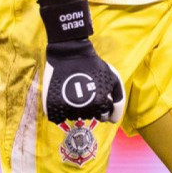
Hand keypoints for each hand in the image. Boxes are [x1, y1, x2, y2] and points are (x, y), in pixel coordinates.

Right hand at [39, 0, 125, 124]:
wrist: (70, 51)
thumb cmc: (93, 65)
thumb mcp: (113, 78)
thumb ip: (118, 100)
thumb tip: (112, 121)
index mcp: (99, 103)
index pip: (103, 117)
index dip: (102, 107)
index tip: (97, 95)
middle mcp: (84, 108)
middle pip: (88, 118)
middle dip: (89, 107)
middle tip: (85, 91)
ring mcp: (68, 108)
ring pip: (74, 118)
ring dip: (75, 109)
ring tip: (74, 92)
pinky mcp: (54, 105)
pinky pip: (58, 117)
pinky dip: (61, 111)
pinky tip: (64, 97)